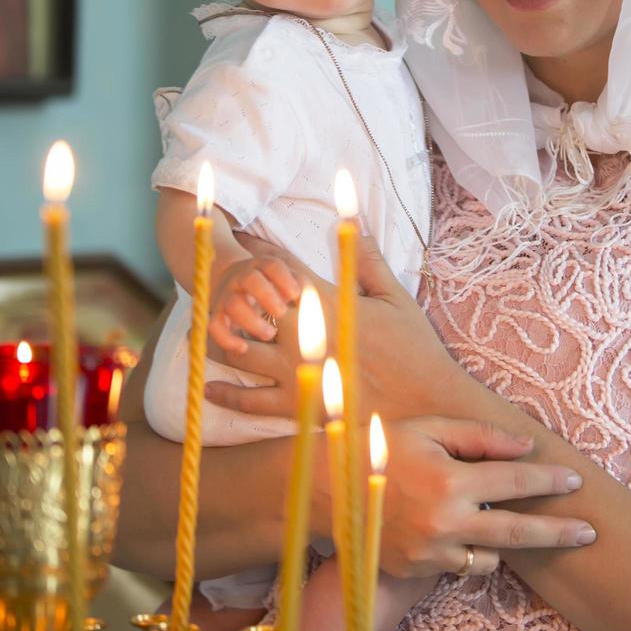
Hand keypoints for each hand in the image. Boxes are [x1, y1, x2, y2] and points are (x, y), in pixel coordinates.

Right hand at [208, 254, 302, 356]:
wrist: (230, 279)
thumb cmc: (268, 284)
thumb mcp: (282, 279)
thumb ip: (298, 285)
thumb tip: (310, 298)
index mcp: (261, 266)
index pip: (273, 266)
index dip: (285, 279)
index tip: (296, 296)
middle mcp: (241, 277)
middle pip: (251, 280)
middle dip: (268, 296)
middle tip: (282, 312)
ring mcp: (226, 295)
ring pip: (234, 304)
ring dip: (252, 321)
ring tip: (271, 333)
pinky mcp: (216, 314)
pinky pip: (214, 326)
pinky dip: (227, 339)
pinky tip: (243, 348)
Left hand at [209, 231, 460, 418]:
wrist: (425, 401)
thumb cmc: (415, 348)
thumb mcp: (396, 297)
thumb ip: (367, 261)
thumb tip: (351, 224)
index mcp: (329, 305)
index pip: (284, 271)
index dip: (261, 252)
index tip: (242, 239)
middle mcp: (305, 337)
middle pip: (252, 306)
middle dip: (232, 288)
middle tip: (211, 276)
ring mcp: (298, 373)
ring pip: (241, 351)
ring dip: (221, 337)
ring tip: (206, 327)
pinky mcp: (299, 407)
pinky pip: (252, 401)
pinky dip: (227, 393)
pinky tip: (210, 384)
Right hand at [377, 417, 592, 578]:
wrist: (327, 488)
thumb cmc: (381, 447)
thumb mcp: (430, 428)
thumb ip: (481, 437)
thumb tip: (526, 446)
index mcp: (451, 481)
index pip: (517, 483)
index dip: (550, 481)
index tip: (575, 480)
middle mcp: (446, 522)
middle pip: (519, 533)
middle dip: (559, 532)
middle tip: (591, 532)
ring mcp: (431, 552)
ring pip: (490, 558)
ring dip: (502, 542)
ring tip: (499, 522)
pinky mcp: (417, 569)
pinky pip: (459, 566)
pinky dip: (468, 552)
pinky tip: (461, 532)